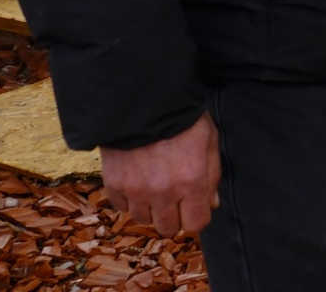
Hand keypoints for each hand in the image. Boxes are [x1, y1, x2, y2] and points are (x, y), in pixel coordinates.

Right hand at [100, 112, 220, 236]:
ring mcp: (136, 189)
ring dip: (149, 207)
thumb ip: (212, 175)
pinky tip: (135, 180)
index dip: (196, 216)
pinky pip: (121, 206)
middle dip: (173, 215)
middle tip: (172, 197)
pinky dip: (128, 198)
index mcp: (192, 182)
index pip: (195, 224)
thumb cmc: (182, 117)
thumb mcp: (208, 141)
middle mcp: (163, 192)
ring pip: (143, 219)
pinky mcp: (114, 183)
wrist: (142, 98)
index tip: (193, 207)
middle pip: (168, 228)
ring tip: (152, 185)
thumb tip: (211, 204)